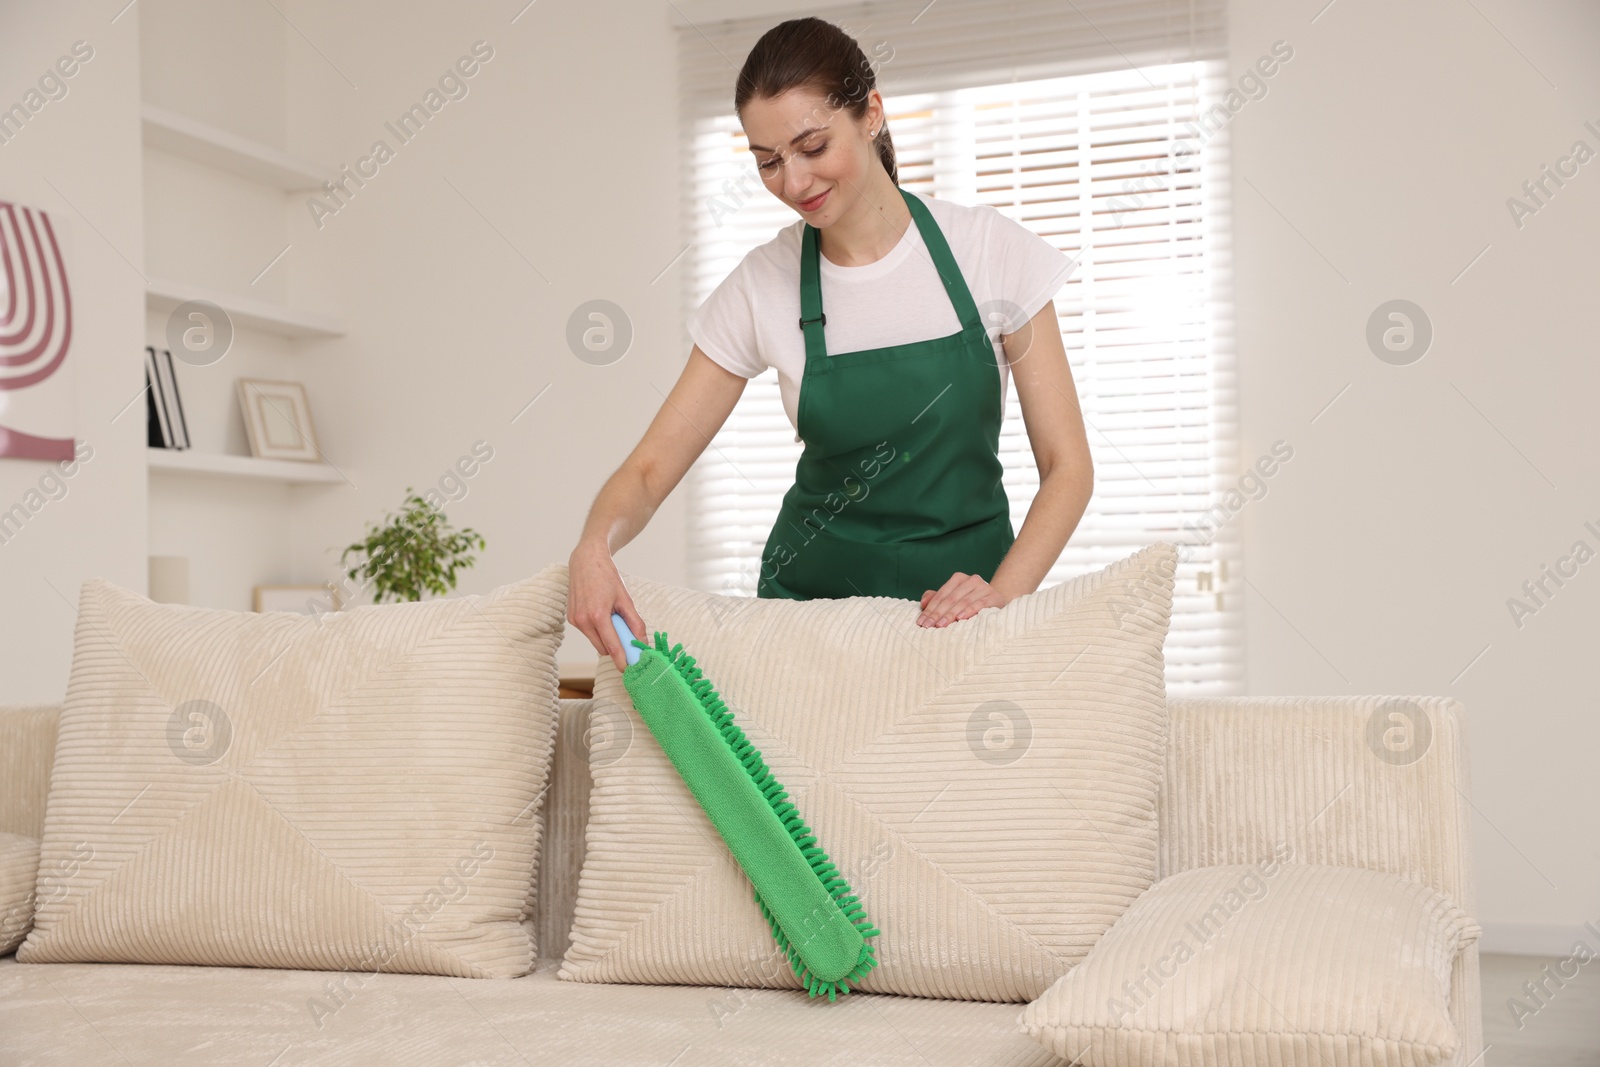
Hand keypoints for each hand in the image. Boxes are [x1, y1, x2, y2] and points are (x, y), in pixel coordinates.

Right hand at [568, 540, 646, 673]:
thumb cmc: (607, 577)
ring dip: (606, 637)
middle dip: (616, 647)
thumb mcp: (625, 599)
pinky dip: (597, 629)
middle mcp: (583, 620)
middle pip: (603, 648)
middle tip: (626, 634)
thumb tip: (642, 641)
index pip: (612, 647)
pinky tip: (600, 613)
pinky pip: (588, 633)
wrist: (586, 561)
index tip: (629, 671)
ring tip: (611, 617)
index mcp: (598, 616)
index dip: (622, 661)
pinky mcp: (571, 618)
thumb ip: (635, 622)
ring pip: (595, 641)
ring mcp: (575, 620)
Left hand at [917, 572, 1007, 626]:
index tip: (921, 622)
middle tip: (928, 626)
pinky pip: (979, 604)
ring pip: (963, 602)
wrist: (996, 602)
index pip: (941, 595)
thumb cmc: (970, 602)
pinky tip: (960, 618)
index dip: (930, 609)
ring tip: (940, 625)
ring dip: (950, 614)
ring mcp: (984, 587)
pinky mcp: (994, 597)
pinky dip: (969, 611)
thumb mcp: (952, 598)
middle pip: (950, 599)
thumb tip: (923, 603)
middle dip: (937, 613)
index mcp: (958, 578)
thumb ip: (936, 598)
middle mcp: (971, 580)